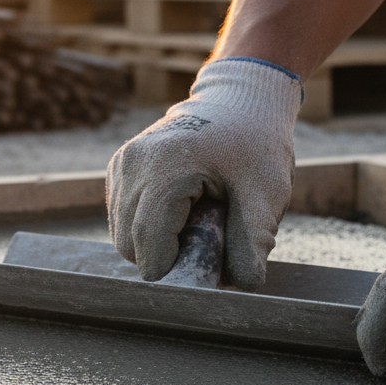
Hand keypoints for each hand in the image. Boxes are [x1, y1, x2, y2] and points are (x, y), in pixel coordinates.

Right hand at [107, 58, 302, 289]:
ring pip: (122, 235)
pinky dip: (149, 227)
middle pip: (129, 244)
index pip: (147, 240)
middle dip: (166, 257)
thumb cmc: (256, 143)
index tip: (204, 274)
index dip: (171, 269)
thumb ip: (253, 240)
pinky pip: (123, 218)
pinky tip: (182, 210)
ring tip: (197, 222)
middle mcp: (133, 163)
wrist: (239, 99)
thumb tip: (244, 285)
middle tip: (208, 244)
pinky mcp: (120, 168)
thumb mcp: (265, 192)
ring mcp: (122, 164)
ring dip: (157, 243)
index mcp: (165, 166)